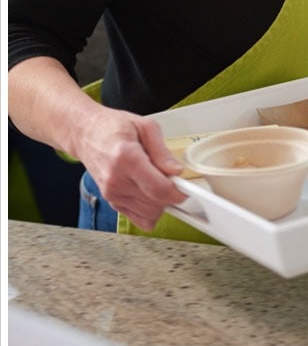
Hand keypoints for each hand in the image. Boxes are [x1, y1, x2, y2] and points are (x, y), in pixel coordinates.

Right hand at [75, 107, 186, 230]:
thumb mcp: (144, 126)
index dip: (177, 192)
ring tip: (158, 182)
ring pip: (148, 214)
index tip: (184, 187)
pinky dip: (149, 211)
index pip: (158, 188)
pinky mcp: (111, 201)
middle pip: (155, 203)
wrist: (86, 134)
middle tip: (172, 179)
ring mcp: (112, 194)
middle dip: (170, 195)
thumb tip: (176, 171)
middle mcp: (116, 180)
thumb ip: (162, 151)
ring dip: (160, 203)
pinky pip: (138, 219)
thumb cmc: (113, 126)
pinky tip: (150, 194)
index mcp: (126, 158)